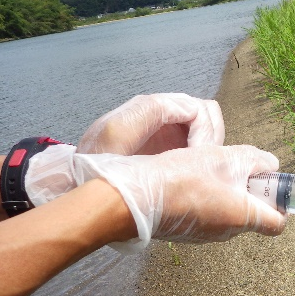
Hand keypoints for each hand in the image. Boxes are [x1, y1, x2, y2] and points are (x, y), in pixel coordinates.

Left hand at [26, 93, 224, 207]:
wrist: (83, 187)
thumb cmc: (97, 165)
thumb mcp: (115, 135)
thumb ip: (150, 111)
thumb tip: (190, 108)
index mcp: (148, 109)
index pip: (197, 108)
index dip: (204, 132)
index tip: (198, 159)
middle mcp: (161, 114)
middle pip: (206, 112)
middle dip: (211, 136)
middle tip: (203, 164)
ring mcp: (166, 130)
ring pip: (206, 125)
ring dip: (209, 144)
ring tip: (200, 167)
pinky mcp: (169, 146)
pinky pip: (198, 139)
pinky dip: (204, 152)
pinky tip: (194, 170)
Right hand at [72, 145, 285, 252]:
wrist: (133, 196)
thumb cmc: (180, 177)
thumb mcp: (225, 158)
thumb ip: (255, 160)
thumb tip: (270, 165)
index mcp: (243, 217)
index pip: (278, 224)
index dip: (282, 204)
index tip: (275, 187)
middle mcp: (227, 232)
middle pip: (253, 213)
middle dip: (251, 190)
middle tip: (236, 167)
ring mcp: (206, 234)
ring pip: (229, 211)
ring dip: (227, 190)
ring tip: (209, 169)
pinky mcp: (188, 231)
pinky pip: (208, 213)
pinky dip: (207, 197)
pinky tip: (191, 179)